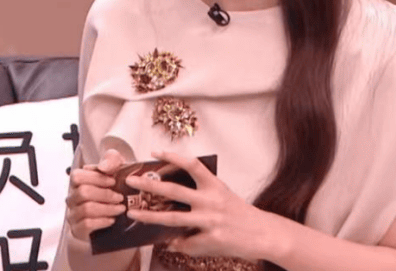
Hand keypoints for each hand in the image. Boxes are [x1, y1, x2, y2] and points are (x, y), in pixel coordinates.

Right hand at [64, 148, 126, 239]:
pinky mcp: (77, 230)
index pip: (77, 176)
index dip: (96, 178)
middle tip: (120, 198)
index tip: (113, 181)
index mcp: (77, 182)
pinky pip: (87, 224)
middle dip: (105, 194)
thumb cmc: (114, 190)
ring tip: (120, 209)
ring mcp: (73, 214)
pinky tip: (112, 220)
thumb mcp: (117, 170)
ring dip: (107, 208)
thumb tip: (104, 167)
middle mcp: (72, 198)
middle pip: (83, 192)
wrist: (118, 220)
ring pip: (86, 209)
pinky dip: (102, 221)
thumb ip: (112, 160)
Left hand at [125, 151, 277, 260]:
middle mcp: (210, 201)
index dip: (172, 156)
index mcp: (214, 186)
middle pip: (173, 190)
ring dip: (149, 216)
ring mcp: (210, 221)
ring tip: (133, 213)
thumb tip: (171, 195)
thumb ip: (199, 193)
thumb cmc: (240, 213)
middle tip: (130, 181)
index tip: (155, 152)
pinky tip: (170, 243)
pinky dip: (176, 243)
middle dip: (148, 185)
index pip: (191, 165)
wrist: (264, 234)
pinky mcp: (211, 239)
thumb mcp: (222, 195)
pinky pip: (185, 242)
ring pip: (172, 218)